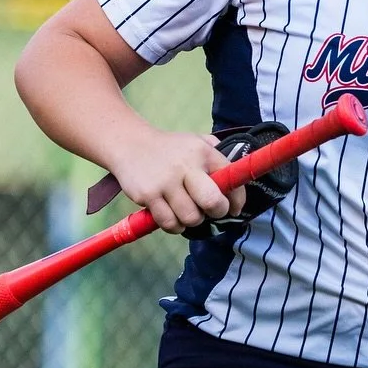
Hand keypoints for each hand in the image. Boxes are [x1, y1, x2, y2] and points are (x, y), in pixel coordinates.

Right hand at [112, 130, 246, 234]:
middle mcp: (186, 165)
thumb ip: (216, 153)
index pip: (230, 179)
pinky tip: (173, 216)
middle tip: (211, 212)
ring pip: (191, 217)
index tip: (233, 208)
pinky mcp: (148, 195)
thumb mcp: (195, 141)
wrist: (130, 144)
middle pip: (212, 202)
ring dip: (193, 220)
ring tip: (187, 211)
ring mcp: (166, 181)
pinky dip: (175, 226)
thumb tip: (237, 177)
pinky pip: (169, 222)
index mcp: (203, 152)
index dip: (236, 199)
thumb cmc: (170, 149)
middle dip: (217, 212)